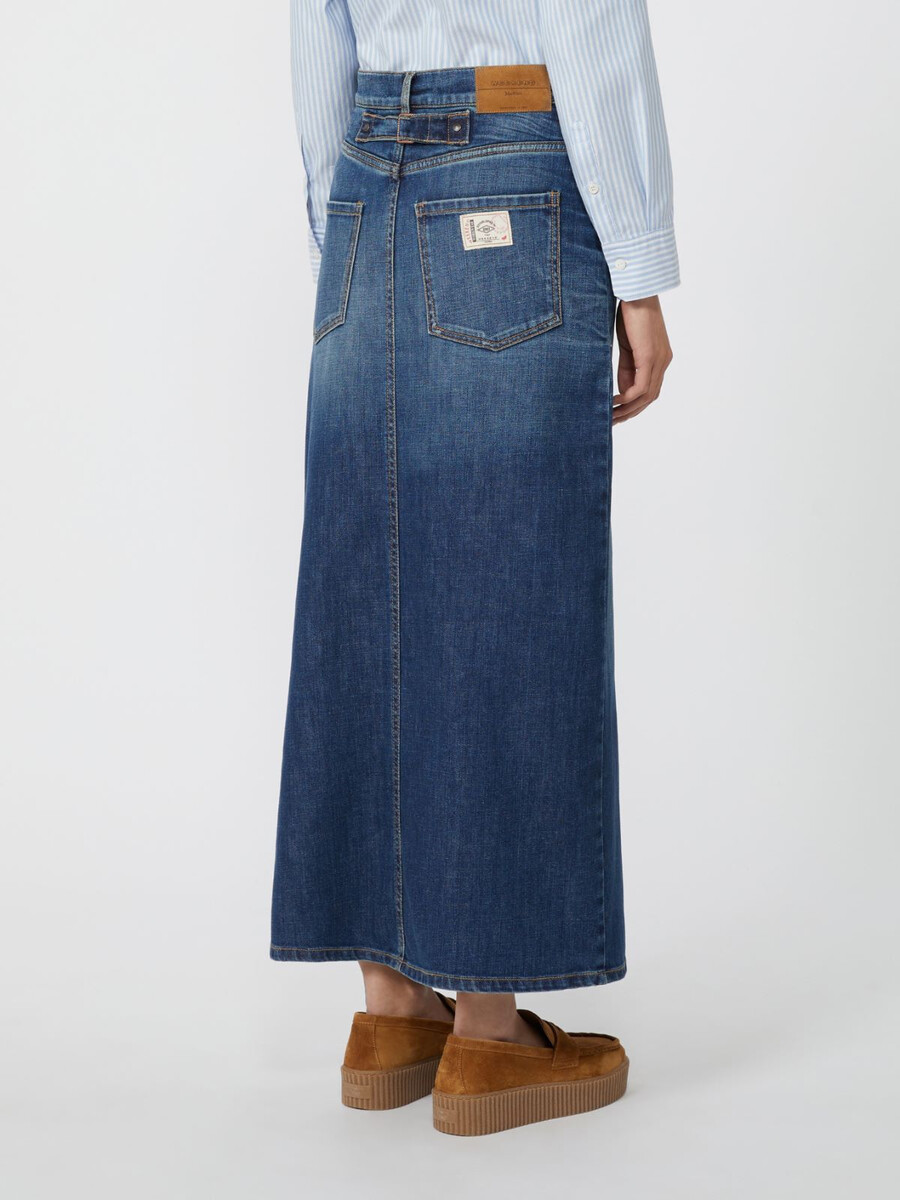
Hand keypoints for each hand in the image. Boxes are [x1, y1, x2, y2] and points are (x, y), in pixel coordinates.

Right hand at [613, 296, 672, 424]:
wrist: (636, 292)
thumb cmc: (630, 314)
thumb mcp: (628, 346)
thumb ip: (627, 368)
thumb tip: (622, 391)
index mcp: (659, 358)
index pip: (649, 390)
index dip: (634, 405)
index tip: (617, 413)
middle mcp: (663, 361)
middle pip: (650, 397)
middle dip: (631, 412)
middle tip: (613, 422)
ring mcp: (658, 360)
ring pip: (646, 396)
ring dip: (628, 410)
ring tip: (611, 417)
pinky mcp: (649, 357)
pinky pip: (640, 387)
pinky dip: (627, 398)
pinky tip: (613, 402)